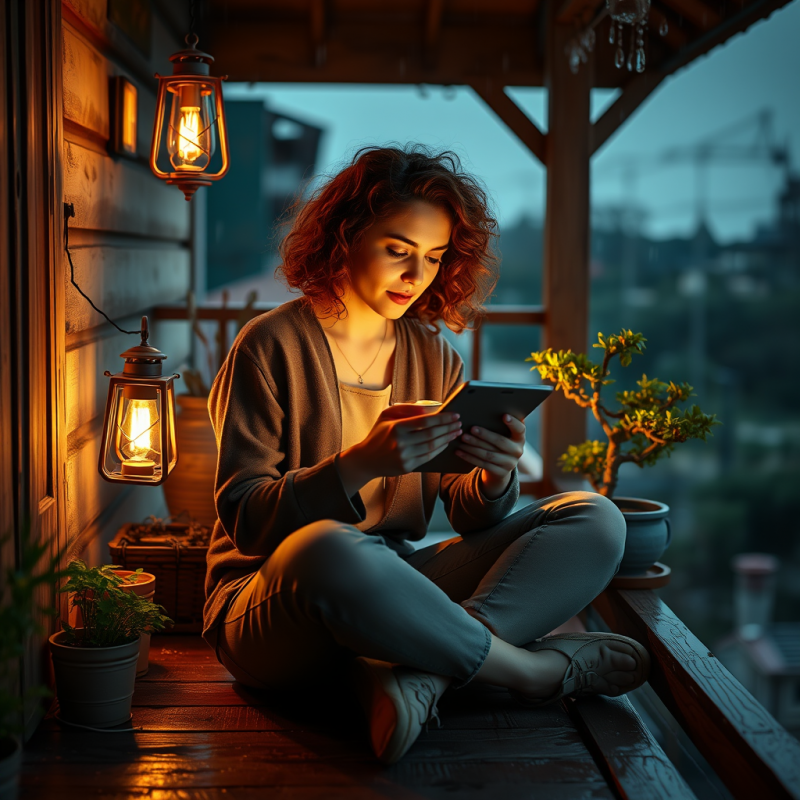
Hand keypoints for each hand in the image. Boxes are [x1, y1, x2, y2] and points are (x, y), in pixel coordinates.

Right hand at [338, 408, 461, 493]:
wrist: (366, 459)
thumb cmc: (378, 434)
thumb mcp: (386, 415)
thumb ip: (406, 409)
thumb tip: (428, 409)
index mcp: (396, 428)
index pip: (425, 422)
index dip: (442, 419)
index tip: (454, 415)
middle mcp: (401, 443)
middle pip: (432, 434)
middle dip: (449, 428)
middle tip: (459, 423)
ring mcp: (405, 456)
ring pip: (432, 447)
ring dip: (447, 439)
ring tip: (456, 432)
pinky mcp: (407, 467)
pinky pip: (429, 457)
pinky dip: (440, 449)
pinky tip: (446, 443)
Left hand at [455, 414, 525, 499]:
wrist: (501, 467)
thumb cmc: (498, 443)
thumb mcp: (502, 434)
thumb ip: (498, 424)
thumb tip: (484, 408)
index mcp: (520, 438)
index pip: (520, 429)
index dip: (513, 423)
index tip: (504, 415)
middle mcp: (517, 451)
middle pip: (500, 442)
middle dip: (484, 435)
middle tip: (471, 429)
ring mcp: (509, 463)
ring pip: (489, 454)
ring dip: (474, 446)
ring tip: (463, 439)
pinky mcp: (500, 472)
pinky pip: (482, 464)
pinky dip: (469, 457)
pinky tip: (459, 451)